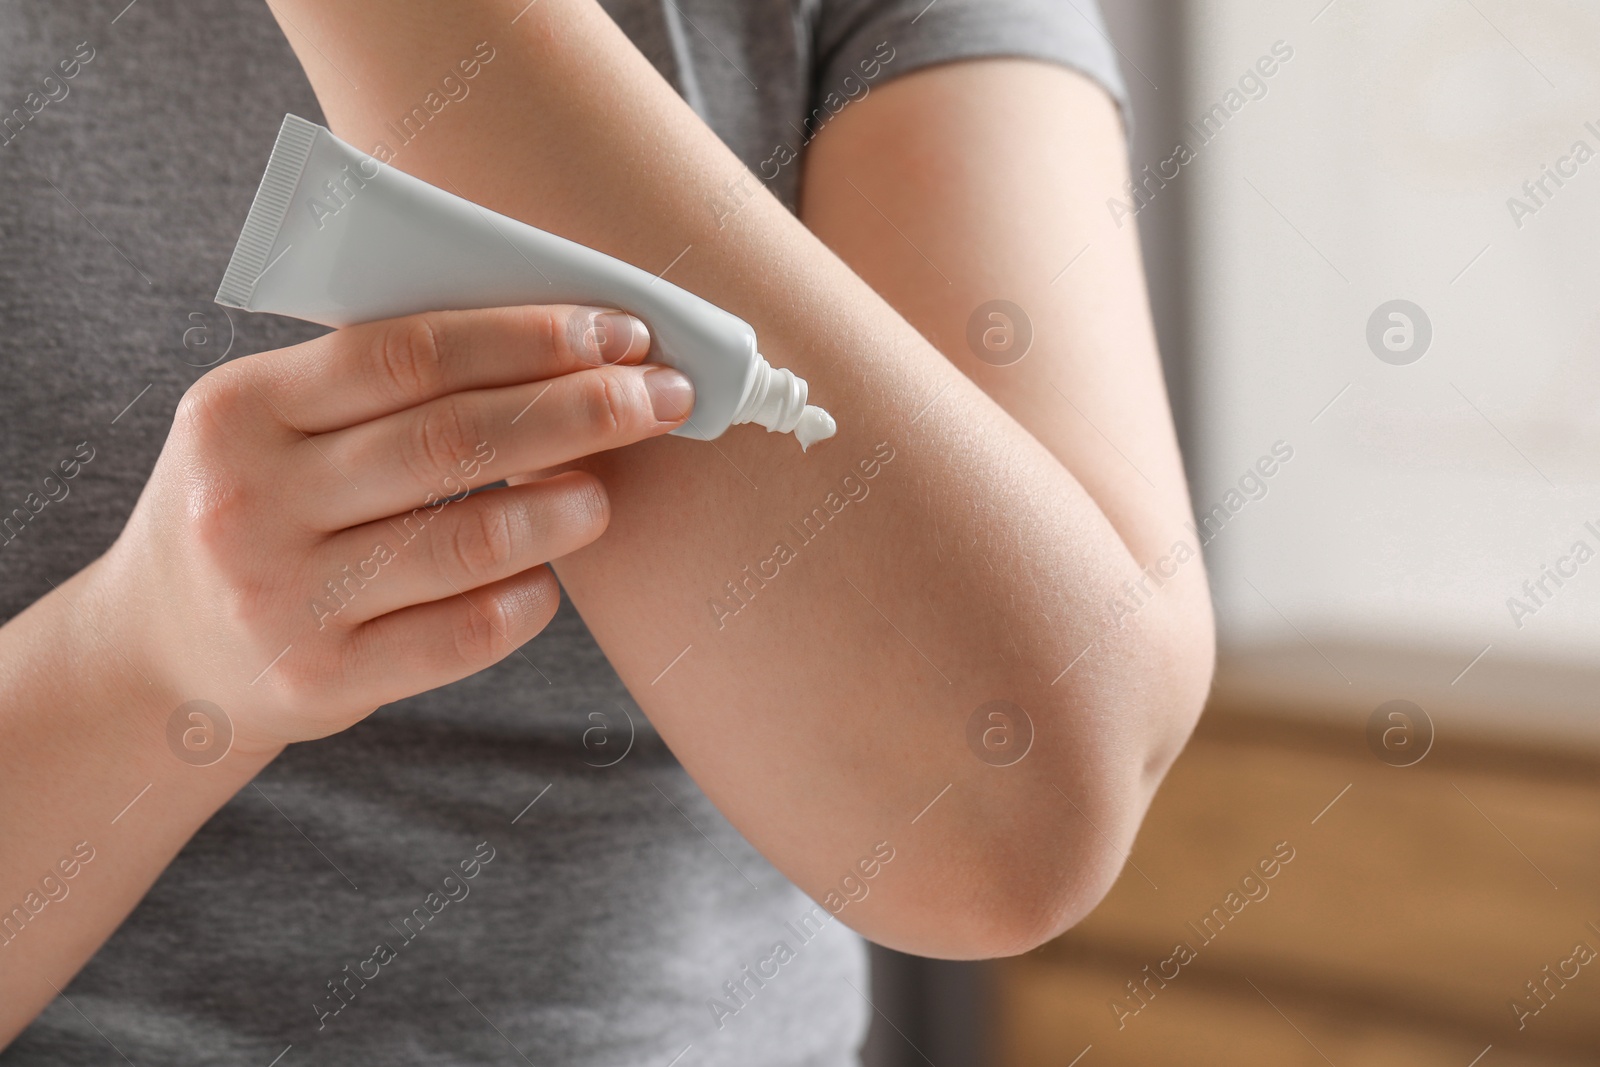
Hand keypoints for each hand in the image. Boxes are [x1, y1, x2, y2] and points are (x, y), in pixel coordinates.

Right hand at [91, 304, 691, 751]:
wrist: (159, 655)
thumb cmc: (255, 511)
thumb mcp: (270, 427)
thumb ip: (379, 384)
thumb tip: (561, 344)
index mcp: (240, 408)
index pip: (410, 351)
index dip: (530, 337)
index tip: (621, 333)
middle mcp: (251, 501)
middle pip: (452, 439)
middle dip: (579, 410)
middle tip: (661, 398)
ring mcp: (282, 599)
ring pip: (464, 542)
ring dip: (563, 509)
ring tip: (606, 494)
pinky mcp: (320, 681)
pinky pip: (458, 638)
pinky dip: (525, 601)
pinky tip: (549, 580)